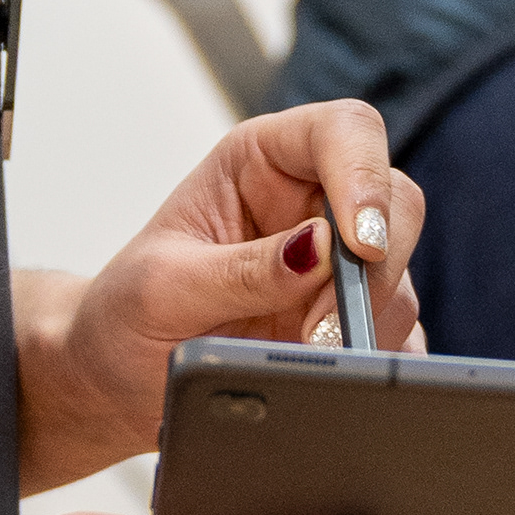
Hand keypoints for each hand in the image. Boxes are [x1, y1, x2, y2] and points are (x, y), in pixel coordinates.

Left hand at [19, 99, 426, 486]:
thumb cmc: (124, 316)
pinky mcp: (348, 325)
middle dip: (368, 272)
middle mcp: (309, 203)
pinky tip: (327, 376)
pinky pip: (398, 336)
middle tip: (319, 329)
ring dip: (363, 325)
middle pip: (394, 203)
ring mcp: (335, 267)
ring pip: (397, 277)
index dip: (365, 175)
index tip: (358, 244)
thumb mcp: (163, 289)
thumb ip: (241, 270)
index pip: (343, 131)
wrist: (116, 382)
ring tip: (298, 356)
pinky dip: (374, 359)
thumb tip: (323, 251)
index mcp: (262, 161)